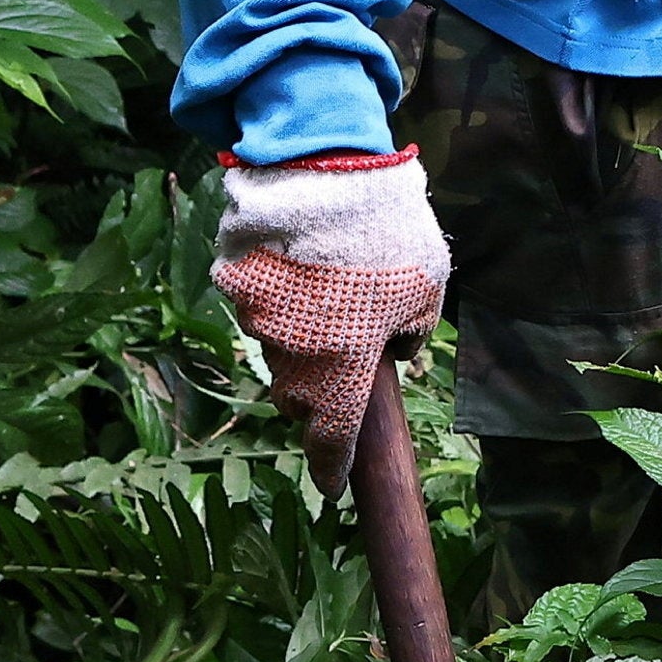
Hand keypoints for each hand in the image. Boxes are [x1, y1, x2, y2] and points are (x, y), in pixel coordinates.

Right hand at [211, 147, 449, 494]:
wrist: (325, 174)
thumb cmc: (390, 237)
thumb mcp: (427, 288)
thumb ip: (412, 331)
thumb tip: (396, 351)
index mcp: (342, 372)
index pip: (331, 442)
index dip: (331, 468)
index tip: (333, 487)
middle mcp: (292, 359)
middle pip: (301, 399)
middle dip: (323, 391)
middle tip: (349, 355)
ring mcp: (257, 324)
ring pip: (279, 354)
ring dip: (302, 341)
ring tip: (333, 297)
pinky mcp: (233, 287)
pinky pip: (260, 310)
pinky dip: (280, 302)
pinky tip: (305, 268)